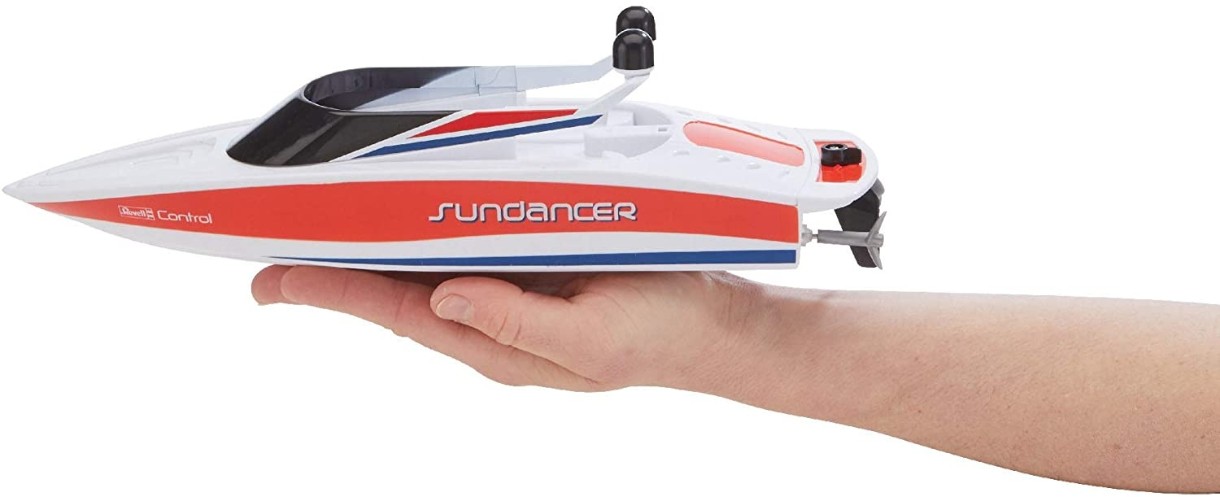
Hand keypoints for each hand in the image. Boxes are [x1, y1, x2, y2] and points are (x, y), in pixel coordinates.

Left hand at [251, 266, 766, 391]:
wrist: (710, 326)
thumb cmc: (658, 337)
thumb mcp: (589, 338)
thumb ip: (516, 320)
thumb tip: (445, 297)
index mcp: (499, 346)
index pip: (399, 315)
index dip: (334, 295)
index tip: (278, 284)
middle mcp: (495, 324)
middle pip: (398, 298)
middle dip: (334, 281)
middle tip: (274, 267)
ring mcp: (512, 301)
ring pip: (426, 278)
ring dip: (372, 262)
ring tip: (318, 250)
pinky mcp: (532, 277)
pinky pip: (466, 259)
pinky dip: (425, 245)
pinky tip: (404, 234)